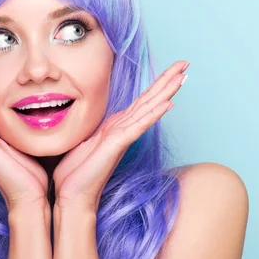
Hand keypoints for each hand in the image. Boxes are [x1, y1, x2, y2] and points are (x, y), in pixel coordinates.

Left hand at [52, 60, 189, 212]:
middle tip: (185, 62)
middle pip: (150, 99)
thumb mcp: (83, 141)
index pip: (141, 101)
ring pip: (149, 108)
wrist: (72, 195)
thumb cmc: (76, 172)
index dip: (157, 84)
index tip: (172, 70)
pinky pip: (139, 125)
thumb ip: (94, 130)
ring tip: (183, 75)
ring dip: (166, 91)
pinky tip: (168, 104)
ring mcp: (123, 136)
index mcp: (117, 126)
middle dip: (168, 80)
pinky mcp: (119, 144)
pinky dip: (153, 114)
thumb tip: (92, 119)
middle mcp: (124, 129)